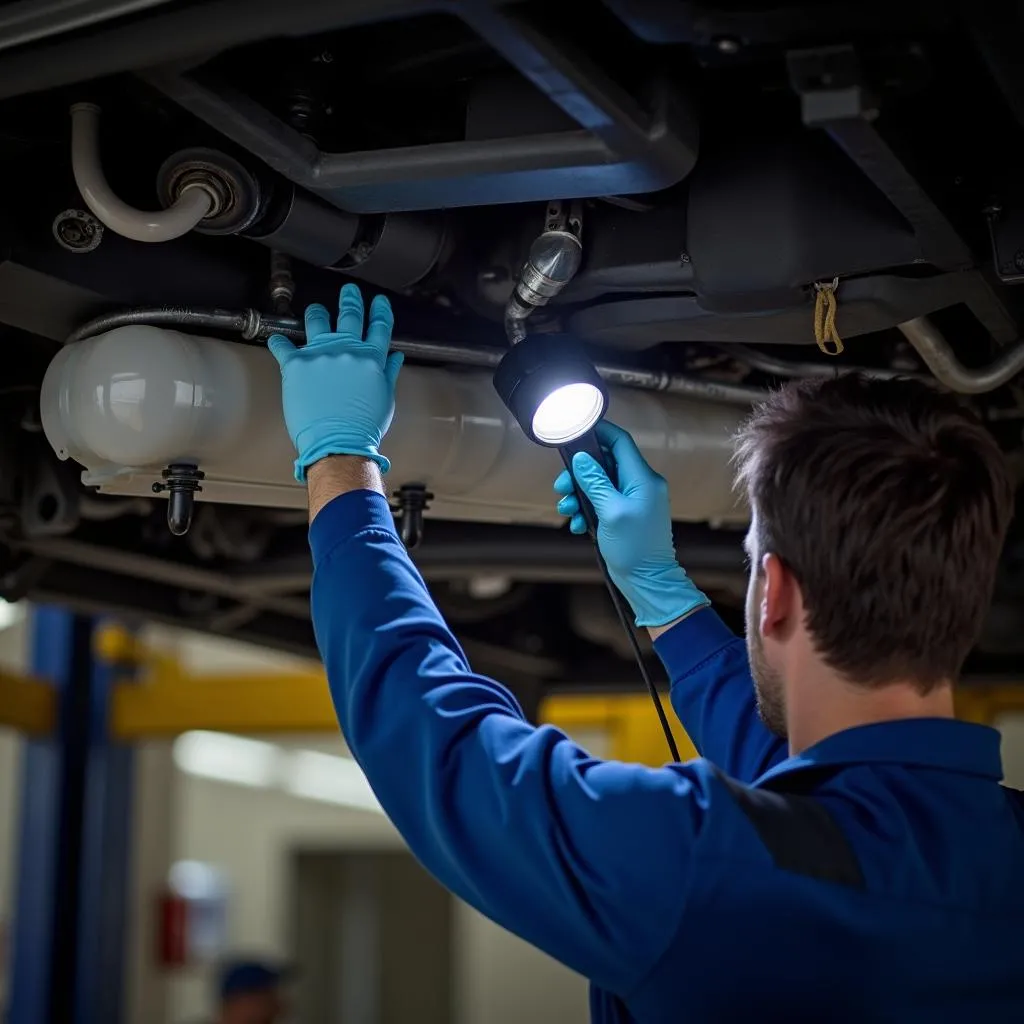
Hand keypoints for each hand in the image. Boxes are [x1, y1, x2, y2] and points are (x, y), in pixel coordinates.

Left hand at [268, 283, 403, 480]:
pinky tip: (276, 338)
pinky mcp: (296, 365)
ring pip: (318, 321)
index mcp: (371, 359)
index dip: (380, 312)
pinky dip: (279, 341)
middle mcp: (347, 350)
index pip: (378, 328)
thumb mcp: (385, 399)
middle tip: (350, 292)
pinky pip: (283, 345)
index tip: (379, 302)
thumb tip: (394, 357)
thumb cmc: (363, 428)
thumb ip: (388, 374)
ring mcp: (321, 354)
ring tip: (316, 310)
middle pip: (350, 316)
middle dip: (351, 300)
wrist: (338, 443)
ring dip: (317, 313)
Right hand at [553, 421, 708, 627]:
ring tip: (567, 510)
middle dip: (579, 474)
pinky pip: (601, 503)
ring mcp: (633, 501)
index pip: (620, 442)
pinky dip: (586, 510)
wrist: (647, 581)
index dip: (599, 432)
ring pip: (599, 485)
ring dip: (579, 495)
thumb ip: (596, 482)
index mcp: (643, 479)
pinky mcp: (625, 515)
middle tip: (562, 487)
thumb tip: (582, 459)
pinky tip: (577, 524)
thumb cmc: (635, 549)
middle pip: (605, 464)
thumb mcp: (610, 512)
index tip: (578, 431)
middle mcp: (640, 486)